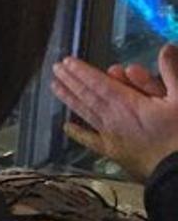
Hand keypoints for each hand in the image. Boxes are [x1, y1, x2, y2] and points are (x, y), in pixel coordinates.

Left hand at [51, 44, 177, 179]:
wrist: (177, 172)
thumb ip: (172, 72)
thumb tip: (166, 47)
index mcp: (127, 104)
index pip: (98, 83)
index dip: (81, 72)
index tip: (67, 62)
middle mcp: (113, 118)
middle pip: (87, 95)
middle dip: (70, 80)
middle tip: (56, 69)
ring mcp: (110, 135)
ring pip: (85, 112)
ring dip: (69, 98)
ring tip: (55, 86)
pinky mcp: (113, 151)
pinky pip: (91, 140)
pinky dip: (78, 133)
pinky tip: (66, 127)